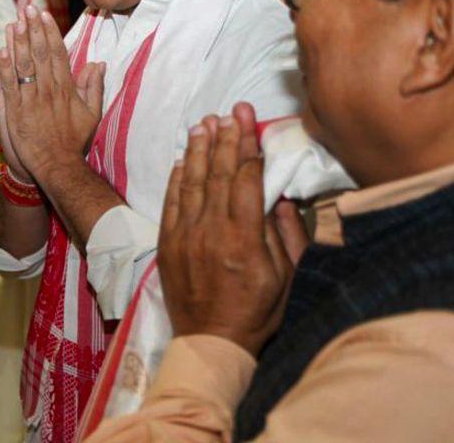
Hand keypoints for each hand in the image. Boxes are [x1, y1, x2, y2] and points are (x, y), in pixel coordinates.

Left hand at [0, 6, 103, 185]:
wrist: (58, 166)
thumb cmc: (74, 141)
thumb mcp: (91, 114)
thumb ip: (94, 88)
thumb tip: (98, 64)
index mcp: (65, 89)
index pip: (57, 54)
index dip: (49, 33)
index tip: (44, 15)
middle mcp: (48, 91)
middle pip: (39, 55)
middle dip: (33, 30)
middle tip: (27, 9)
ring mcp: (30, 101)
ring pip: (22, 67)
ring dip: (17, 43)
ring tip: (13, 23)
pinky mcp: (15, 112)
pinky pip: (7, 86)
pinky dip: (1, 69)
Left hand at [157, 103, 295, 356]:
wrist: (211, 342)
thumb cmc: (258, 312)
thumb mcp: (287, 276)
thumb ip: (285, 233)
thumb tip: (278, 195)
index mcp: (244, 238)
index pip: (244, 179)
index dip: (247, 145)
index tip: (249, 119)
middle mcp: (210, 231)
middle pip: (216, 173)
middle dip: (224, 137)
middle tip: (229, 110)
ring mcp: (184, 236)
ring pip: (190, 182)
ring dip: (197, 149)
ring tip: (203, 123)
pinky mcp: (167, 244)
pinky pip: (170, 202)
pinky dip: (176, 177)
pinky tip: (181, 158)